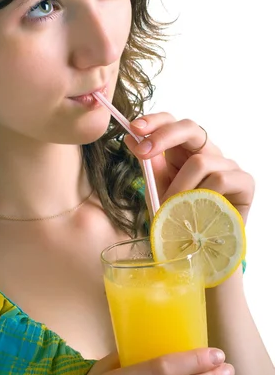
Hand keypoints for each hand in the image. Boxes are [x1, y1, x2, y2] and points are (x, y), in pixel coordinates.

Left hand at [125, 113, 254, 223]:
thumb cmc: (177, 218)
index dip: (155, 121)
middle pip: (190, 127)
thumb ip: (148, 164)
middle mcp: (208, 152)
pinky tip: (198, 210)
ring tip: (172, 207)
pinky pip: (221, 178)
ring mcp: (228, 165)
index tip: (133, 129)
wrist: (198, 252)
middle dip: (163, 136)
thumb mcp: (157, 189)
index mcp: (185, 151)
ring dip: (179, 186)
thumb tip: (130, 137)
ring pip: (201, 161)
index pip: (173, 122)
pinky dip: (203, 195)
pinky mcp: (244, 182)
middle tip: (143, 152)